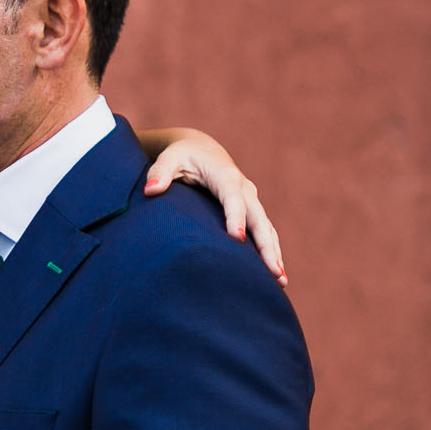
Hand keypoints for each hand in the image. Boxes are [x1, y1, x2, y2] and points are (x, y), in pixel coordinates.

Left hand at [144, 132, 286, 285]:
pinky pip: (264, 232)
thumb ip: (160, 172)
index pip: (232, 197)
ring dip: (274, 252)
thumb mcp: (169, 158)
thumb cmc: (182, 156)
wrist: (201, 149)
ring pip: (266, 228)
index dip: (236, 217)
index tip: (237, 239)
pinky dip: (271, 250)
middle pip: (258, 218)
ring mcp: (250, 200)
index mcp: (224, 175)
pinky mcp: (251, 210)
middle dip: (266, 244)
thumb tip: (150, 190)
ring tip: (280, 280)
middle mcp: (244, 188)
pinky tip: (275, 274)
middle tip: (272, 269)